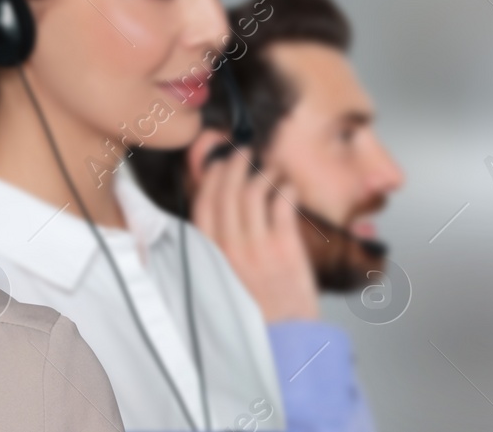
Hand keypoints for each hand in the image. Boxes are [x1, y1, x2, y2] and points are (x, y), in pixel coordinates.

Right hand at [191, 148, 318, 321]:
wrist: (283, 340)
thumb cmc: (254, 312)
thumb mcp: (221, 281)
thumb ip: (217, 250)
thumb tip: (220, 216)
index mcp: (211, 255)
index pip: (204, 203)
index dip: (213, 177)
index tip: (220, 164)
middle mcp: (230, 248)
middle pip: (229, 191)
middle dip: (236, 165)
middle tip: (245, 152)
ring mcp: (258, 247)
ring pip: (255, 193)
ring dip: (263, 174)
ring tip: (271, 169)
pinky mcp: (286, 248)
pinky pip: (282, 205)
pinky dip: (285, 189)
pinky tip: (288, 186)